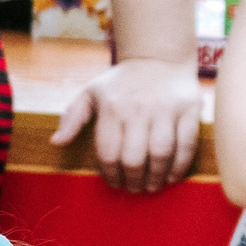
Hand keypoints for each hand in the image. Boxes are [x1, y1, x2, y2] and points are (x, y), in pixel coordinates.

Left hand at [52, 56, 202, 192]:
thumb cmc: (121, 82)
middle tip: (134, 188)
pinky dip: (180, 165)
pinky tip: (171, 176)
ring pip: (161, 153)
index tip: (115, 183)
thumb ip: (73, 117)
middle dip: (133, 180)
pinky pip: (186, 144)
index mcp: (112, 107)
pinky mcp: (189, 109)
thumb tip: (56, 142)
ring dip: (156, 177)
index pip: (108, 152)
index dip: (110, 174)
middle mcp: (139, 108)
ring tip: (152, 186)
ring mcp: (166, 108)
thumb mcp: (92, 93)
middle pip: (134, 157)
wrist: (159, 57)